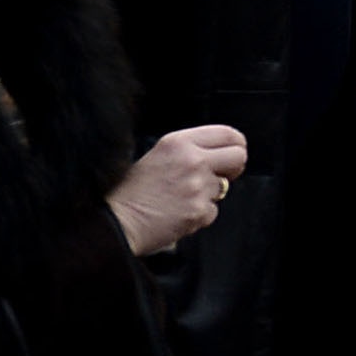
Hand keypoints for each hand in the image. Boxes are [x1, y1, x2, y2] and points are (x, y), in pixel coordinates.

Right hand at [111, 122, 249, 253]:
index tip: (234, 154)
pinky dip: (200, 216)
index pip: (228, 134)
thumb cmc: (132, 191)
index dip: (236, 145)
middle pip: (238, 157)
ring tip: (181, 199)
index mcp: (180, 142)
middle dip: (233, 168)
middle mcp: (192, 160)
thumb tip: (219, 154)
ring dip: (208, 195)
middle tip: (221, 176)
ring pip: (224, 188)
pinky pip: (212, 212)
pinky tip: (178, 214)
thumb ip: (189, 150)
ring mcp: (197, 186)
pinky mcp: (198, 212)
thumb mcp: (158, 154)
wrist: (117, 222)